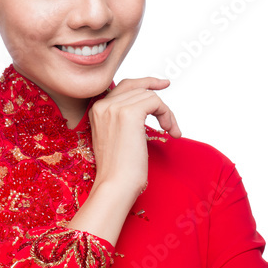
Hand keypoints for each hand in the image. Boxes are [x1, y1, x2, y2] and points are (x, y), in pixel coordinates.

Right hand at [88, 77, 180, 198]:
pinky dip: (167, 114)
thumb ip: (123, 118)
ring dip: (166, 112)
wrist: (115, 184)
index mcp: (96, 109)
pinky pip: (156, 102)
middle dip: (157, 99)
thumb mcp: (116, 137)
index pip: (124, 86)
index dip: (145, 83)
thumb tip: (145, 105)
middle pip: (138, 87)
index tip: (161, 84)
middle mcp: (102, 105)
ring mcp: (114, 108)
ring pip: (149, 95)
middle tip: (170, 112)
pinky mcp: (129, 113)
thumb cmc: (118, 169)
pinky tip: (170, 130)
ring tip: (171, 130)